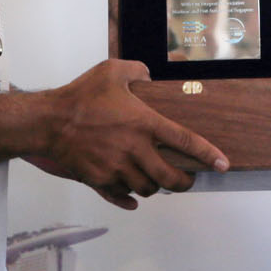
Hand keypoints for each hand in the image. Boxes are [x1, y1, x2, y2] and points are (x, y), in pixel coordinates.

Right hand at [47, 59, 228, 209]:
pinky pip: (120, 197)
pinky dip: (129, 199)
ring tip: (157, 179)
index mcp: (144, 124)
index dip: (208, 155)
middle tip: (188, 179)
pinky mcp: (99, 180)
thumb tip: (149, 76)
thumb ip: (138, 70)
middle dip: (184, 183)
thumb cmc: (81, 96)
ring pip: (146, 189)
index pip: (186, 143)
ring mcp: (116, 169)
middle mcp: (134, 150)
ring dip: (156, 187)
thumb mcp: (113, 71)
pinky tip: (133, 197)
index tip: (223, 164)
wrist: (48, 122)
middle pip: (169, 179)